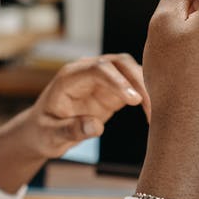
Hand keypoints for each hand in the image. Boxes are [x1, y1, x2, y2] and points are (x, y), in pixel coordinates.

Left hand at [25, 53, 149, 158]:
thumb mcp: (50, 135)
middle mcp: (87, 71)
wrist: (45, 131)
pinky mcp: (113, 89)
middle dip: (137, 81)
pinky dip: (146, 96)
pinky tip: (152, 113)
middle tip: (150, 107)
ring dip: (145, 87)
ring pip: (131, 71)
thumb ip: (70, 130)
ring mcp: (102, 79)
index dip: (118, 81)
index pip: (98, 68)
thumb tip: (96, 127)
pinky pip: (134, 86)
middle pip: (119, 63)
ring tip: (155, 112)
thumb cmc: (44, 131)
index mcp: (70, 77)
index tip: (134, 100)